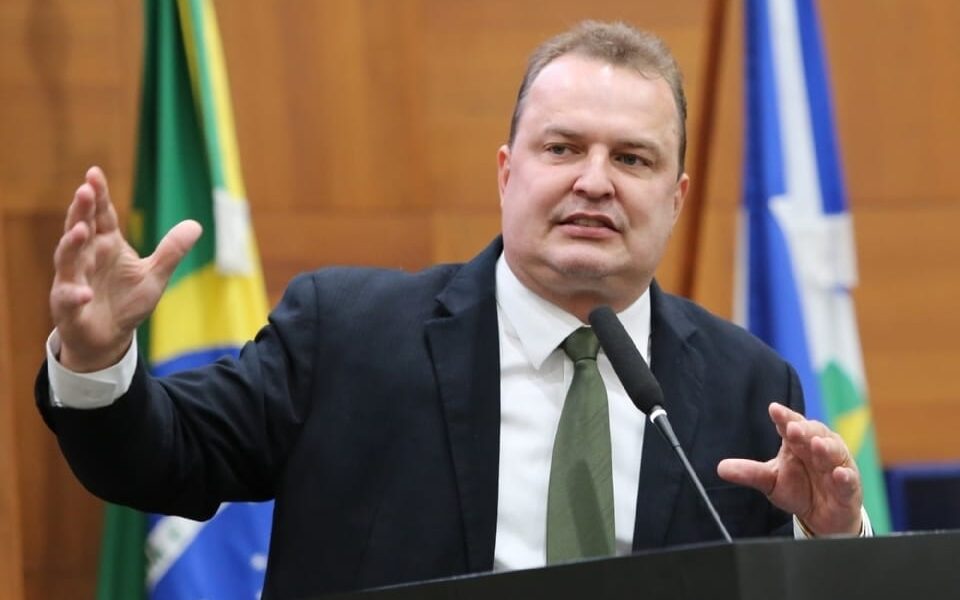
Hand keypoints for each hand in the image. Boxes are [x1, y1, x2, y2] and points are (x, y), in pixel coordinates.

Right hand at [50, 166, 201, 371]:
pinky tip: (84, 293)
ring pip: (68, 258)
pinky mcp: (68, 306)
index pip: (101, 215)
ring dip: (72, 244)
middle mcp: (86, 257)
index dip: (98, 195)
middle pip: (80, 228)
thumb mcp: (154, 275)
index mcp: (106, 245)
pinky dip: (75, 295)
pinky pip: (69, 298)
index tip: (94, 173)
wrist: (109, 338)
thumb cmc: (127, 302)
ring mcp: (73, 280)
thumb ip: (171, 251)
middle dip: (81, 210)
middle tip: (85, 190)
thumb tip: (196, 224)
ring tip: (81, 230)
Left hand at [717, 402, 862, 535]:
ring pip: (834, 452)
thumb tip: (720, 468)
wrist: (822, 517)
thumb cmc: (798, 489)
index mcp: (798, 442)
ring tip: (815, 444)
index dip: (783, 416)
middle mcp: (819, 449)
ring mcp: (836, 466)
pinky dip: (845, 477)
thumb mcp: (770, 481)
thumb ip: (749, 472)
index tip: (773, 409)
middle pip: (813, 433)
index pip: (790, 424)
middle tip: (792, 427)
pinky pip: (849, 480)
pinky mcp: (849, 488)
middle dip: (803, 429)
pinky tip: (839, 473)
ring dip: (825, 447)